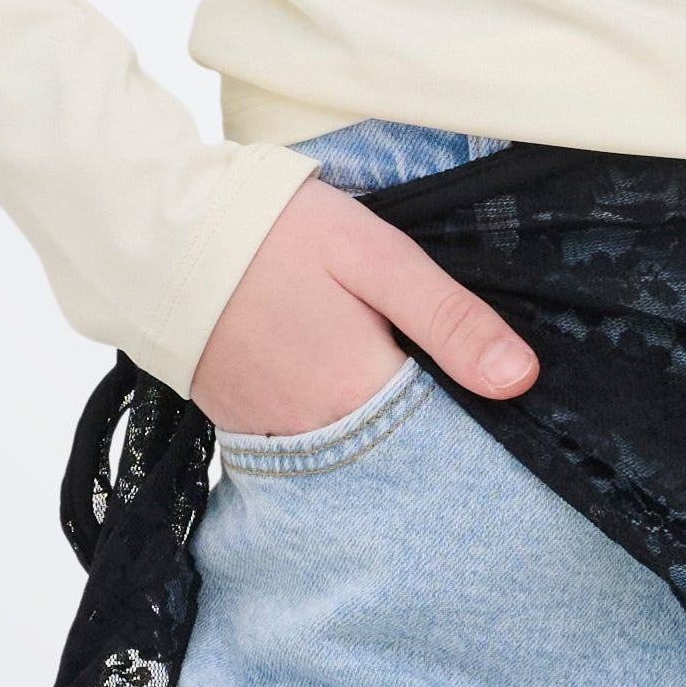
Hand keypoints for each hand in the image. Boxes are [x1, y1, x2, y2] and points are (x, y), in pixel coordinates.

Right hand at [188, 173, 538, 435]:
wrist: (164, 235)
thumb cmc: (279, 234)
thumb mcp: (379, 258)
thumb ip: (449, 320)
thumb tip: (521, 380)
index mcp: (360, 393)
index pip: (443, 439)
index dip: (469, 415)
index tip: (486, 392)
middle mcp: (315, 434)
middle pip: (395, 452)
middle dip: (424, 427)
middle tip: (434, 375)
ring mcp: (270, 434)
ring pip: (347, 452)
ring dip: (374, 428)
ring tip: (385, 376)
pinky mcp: (238, 423)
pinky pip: (299, 443)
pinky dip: (324, 423)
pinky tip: (333, 382)